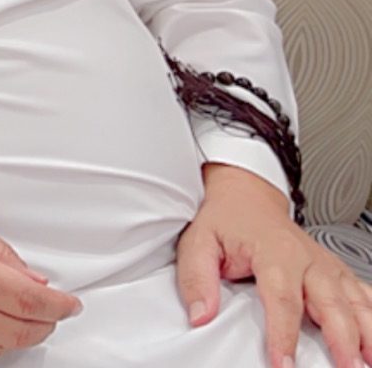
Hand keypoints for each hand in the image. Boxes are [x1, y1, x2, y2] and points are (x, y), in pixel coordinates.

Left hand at [178, 163, 371, 367]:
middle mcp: (308, 259)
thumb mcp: (198, 243)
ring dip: (368, 332)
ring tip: (370, 360)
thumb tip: (200, 313)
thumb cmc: (226, 221)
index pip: (282, 300)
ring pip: (355, 301)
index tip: (284, 364)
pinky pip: (363, 293)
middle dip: (343, 340)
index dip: (284, 335)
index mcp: (275, 252)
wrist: (247, 198)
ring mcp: (327, 266)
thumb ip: (196, 279)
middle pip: (331, 304)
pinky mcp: (337, 272)